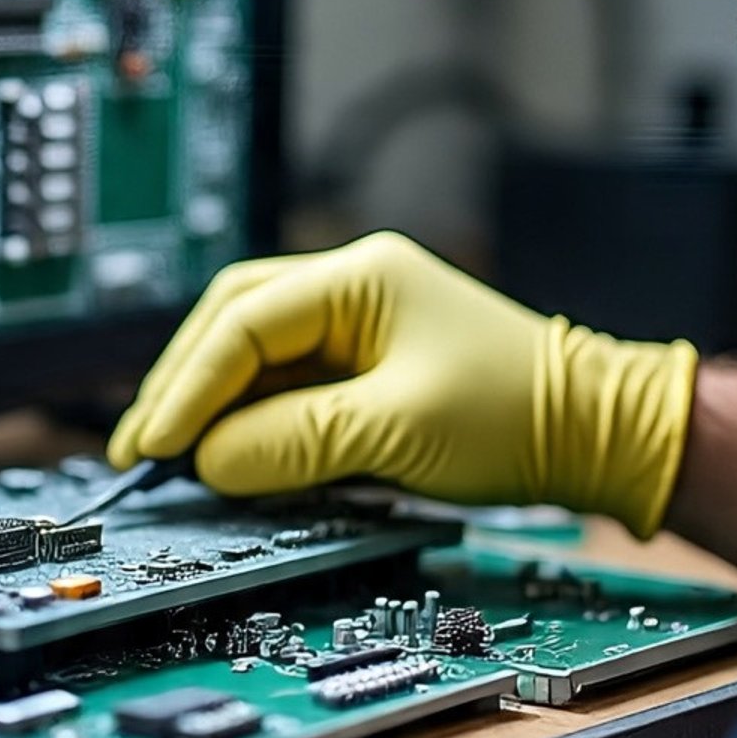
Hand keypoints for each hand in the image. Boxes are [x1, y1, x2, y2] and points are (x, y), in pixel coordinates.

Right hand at [109, 232, 697, 536]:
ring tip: (167, 454)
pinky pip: (286, 383)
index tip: (158, 443)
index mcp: (360, 277)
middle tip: (141, 447)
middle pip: (233, 322)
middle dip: (182, 384)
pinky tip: (225, 453)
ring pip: (253, 352)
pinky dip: (249, 417)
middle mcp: (352, 287)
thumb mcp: (396, 430)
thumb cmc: (516, 414)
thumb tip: (210, 461)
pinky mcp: (366, 365)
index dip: (190, 385)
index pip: (244, 322)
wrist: (595, 430)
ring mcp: (359, 324)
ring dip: (209, 400)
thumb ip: (293, 442)